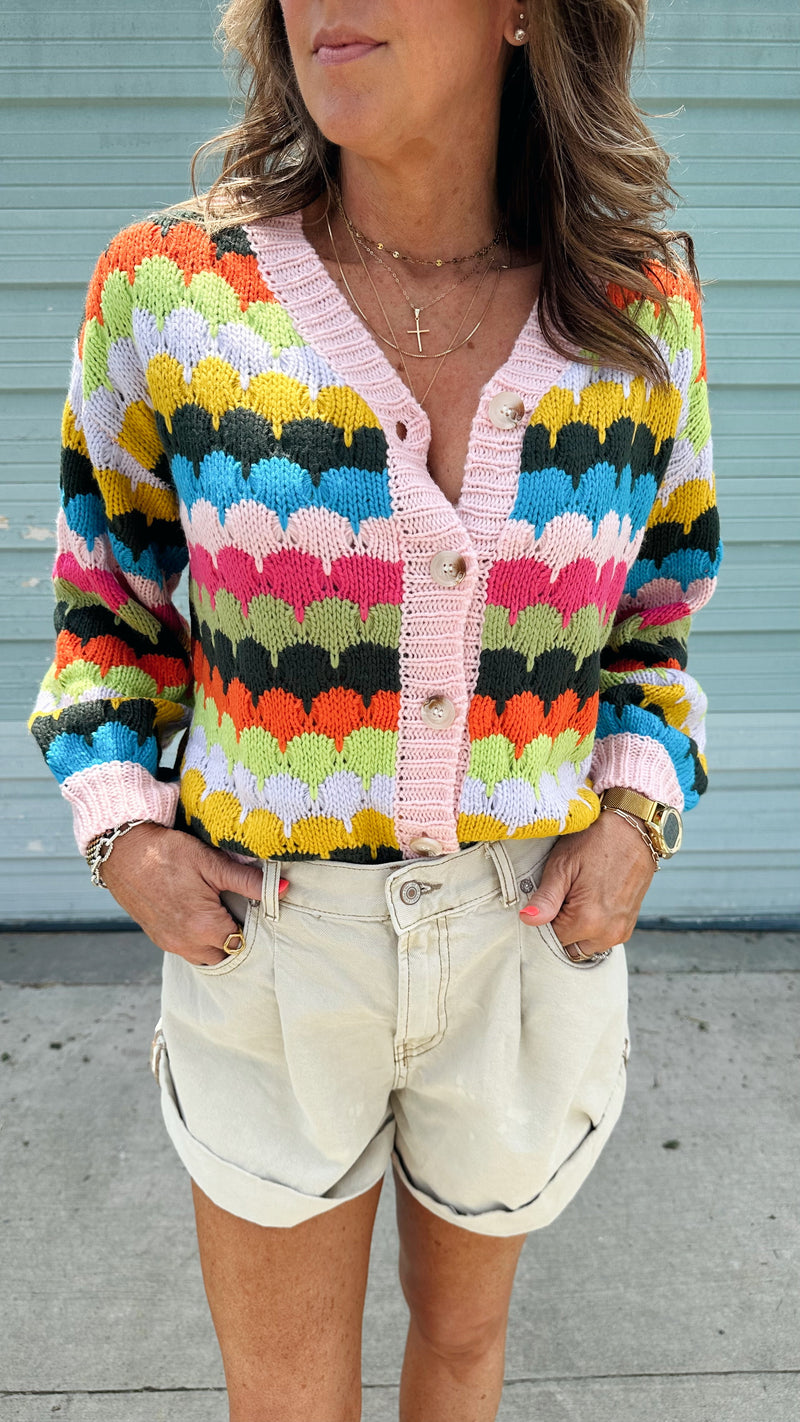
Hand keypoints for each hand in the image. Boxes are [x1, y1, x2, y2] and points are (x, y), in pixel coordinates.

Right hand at [99, 824, 286, 966]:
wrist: (122, 852)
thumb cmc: (166, 853)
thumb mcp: (210, 863)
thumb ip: (248, 880)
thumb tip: (283, 889)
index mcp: (204, 926)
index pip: (242, 942)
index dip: (250, 926)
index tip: (250, 907)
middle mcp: (186, 942)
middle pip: (225, 955)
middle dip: (234, 938)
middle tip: (236, 910)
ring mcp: (170, 943)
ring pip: (205, 957)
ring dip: (215, 942)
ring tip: (218, 913)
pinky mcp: (158, 938)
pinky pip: (187, 950)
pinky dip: (197, 940)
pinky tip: (198, 916)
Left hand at [518, 811, 656, 959]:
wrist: (634, 828)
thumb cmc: (596, 840)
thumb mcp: (562, 865)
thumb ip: (545, 898)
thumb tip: (526, 920)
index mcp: (587, 920)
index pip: (550, 939)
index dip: (545, 920)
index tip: (548, 899)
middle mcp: (607, 933)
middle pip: (568, 946)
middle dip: (561, 927)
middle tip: (564, 895)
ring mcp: (621, 931)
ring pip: (585, 945)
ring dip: (577, 929)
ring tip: (579, 895)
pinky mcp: (629, 925)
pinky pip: (601, 938)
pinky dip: (593, 925)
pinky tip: (592, 898)